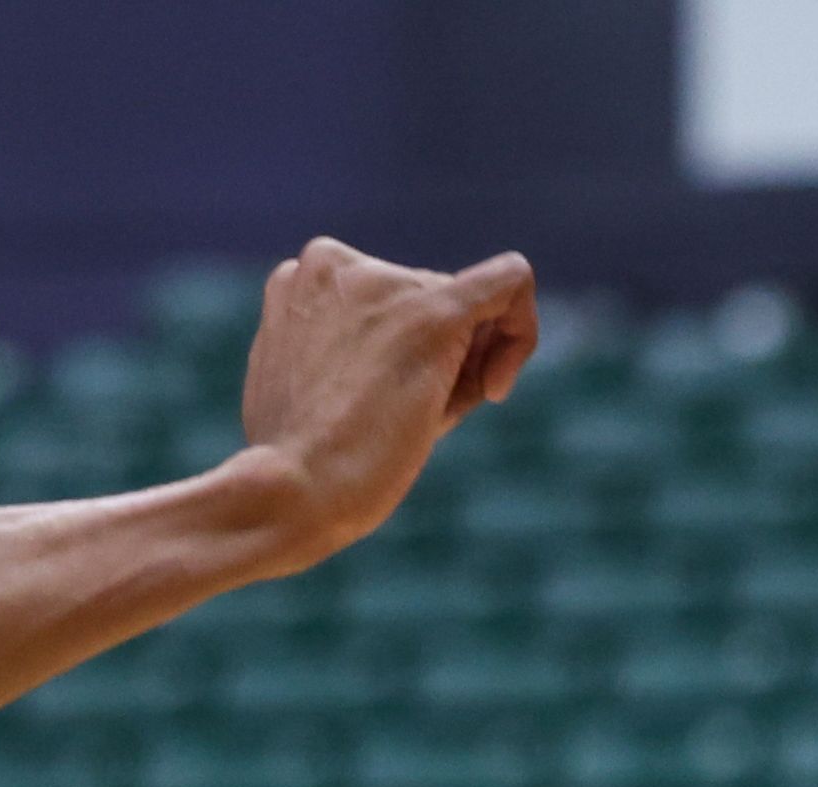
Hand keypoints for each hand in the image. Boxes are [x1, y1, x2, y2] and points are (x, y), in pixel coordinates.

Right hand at [235, 238, 539, 564]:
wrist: (294, 492)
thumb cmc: (306, 463)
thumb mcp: (322, 391)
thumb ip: (363, 352)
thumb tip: (457, 344)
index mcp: (303, 280)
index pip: (387, 299)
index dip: (406, 350)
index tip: (401, 398)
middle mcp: (336, 263)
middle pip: (428, 300)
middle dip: (439, 362)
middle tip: (408, 425)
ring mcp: (384, 283)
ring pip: (465, 309)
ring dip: (462, 371)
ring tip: (417, 423)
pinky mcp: (434, 313)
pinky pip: (512, 280)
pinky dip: (523, 328)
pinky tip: (500, 386)